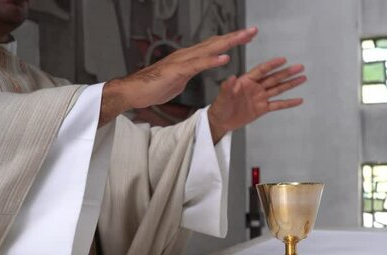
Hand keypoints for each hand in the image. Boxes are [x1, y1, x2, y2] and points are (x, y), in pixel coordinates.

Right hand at [99, 27, 258, 124]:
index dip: (230, 40)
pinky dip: (212, 60)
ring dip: (228, 42)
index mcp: (188, 58)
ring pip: (209, 49)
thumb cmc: (152, 86)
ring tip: (244, 37)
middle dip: (235, 36)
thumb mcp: (177, 79)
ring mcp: (182, 61)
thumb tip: (194, 69)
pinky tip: (224, 57)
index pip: (213, 46)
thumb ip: (188, 72)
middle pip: (215, 43)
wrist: (133, 91)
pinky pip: (198, 65)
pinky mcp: (177, 71)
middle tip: (253, 31)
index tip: (246, 36)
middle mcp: (186, 55)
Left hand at [207, 57, 306, 142]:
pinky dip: (288, 103)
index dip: (272, 65)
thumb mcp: (222, 97)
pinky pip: (277, 105)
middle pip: (274, 78)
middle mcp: (256, 87)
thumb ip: (227, 87)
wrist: (221, 121)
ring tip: (303, 78)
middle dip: (287, 73)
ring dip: (291, 84)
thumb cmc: (220, 107)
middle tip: (299, 67)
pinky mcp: (262, 108)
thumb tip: (231, 77)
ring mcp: (260, 97)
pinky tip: (298, 100)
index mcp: (246, 81)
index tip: (283, 59)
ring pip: (278, 89)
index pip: (262, 70)